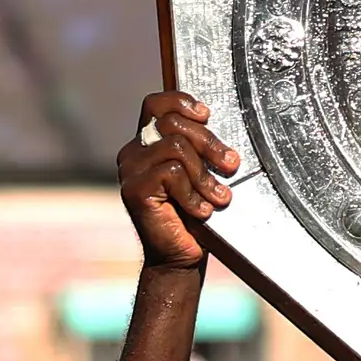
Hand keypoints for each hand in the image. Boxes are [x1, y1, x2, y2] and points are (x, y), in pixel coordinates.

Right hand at [118, 91, 237, 266]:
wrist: (178, 257)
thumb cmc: (193, 215)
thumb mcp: (199, 174)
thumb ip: (199, 148)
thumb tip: (215, 124)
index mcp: (147, 144)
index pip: (157, 104)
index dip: (181, 102)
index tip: (207, 116)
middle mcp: (133, 153)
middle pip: (173, 124)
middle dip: (209, 143)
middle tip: (231, 165)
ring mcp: (130, 171)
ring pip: (175, 148)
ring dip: (204, 175)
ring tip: (218, 197)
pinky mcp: (134, 190)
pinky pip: (171, 173)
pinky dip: (193, 193)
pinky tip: (201, 211)